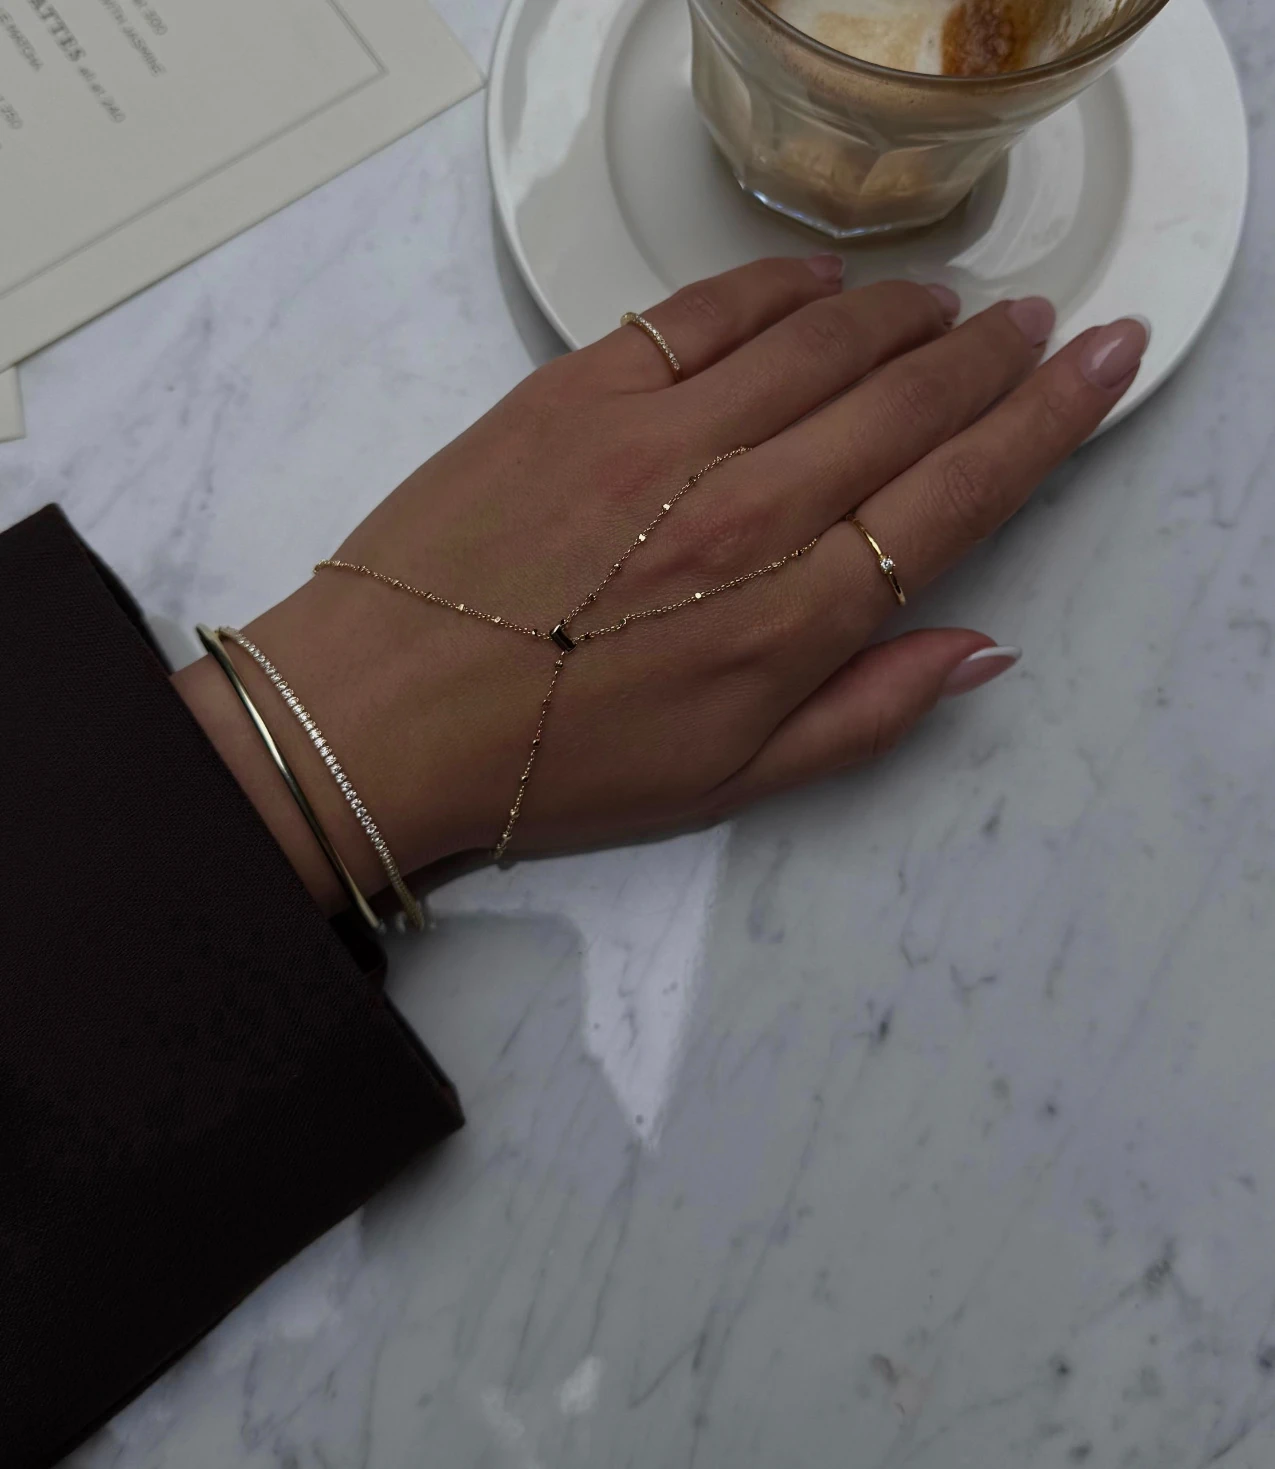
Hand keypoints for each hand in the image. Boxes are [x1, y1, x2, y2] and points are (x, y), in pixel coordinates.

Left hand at [177, 256, 1147, 912]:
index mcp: (791, 617)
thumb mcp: (729, 783)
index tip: (1100, 361)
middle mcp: (743, 511)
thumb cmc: (555, 769)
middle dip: (994, 353)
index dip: (1050, 418)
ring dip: (904, 312)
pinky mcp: (575, 391)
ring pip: (824, 338)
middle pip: (910, 399)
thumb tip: (982, 646)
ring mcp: (658, 438)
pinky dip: (780, 285)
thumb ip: (867, 712)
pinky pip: (706, 309)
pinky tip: (820, 285)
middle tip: (1034, 323)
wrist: (381, 715)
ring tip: (944, 307)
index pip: (961, 491)